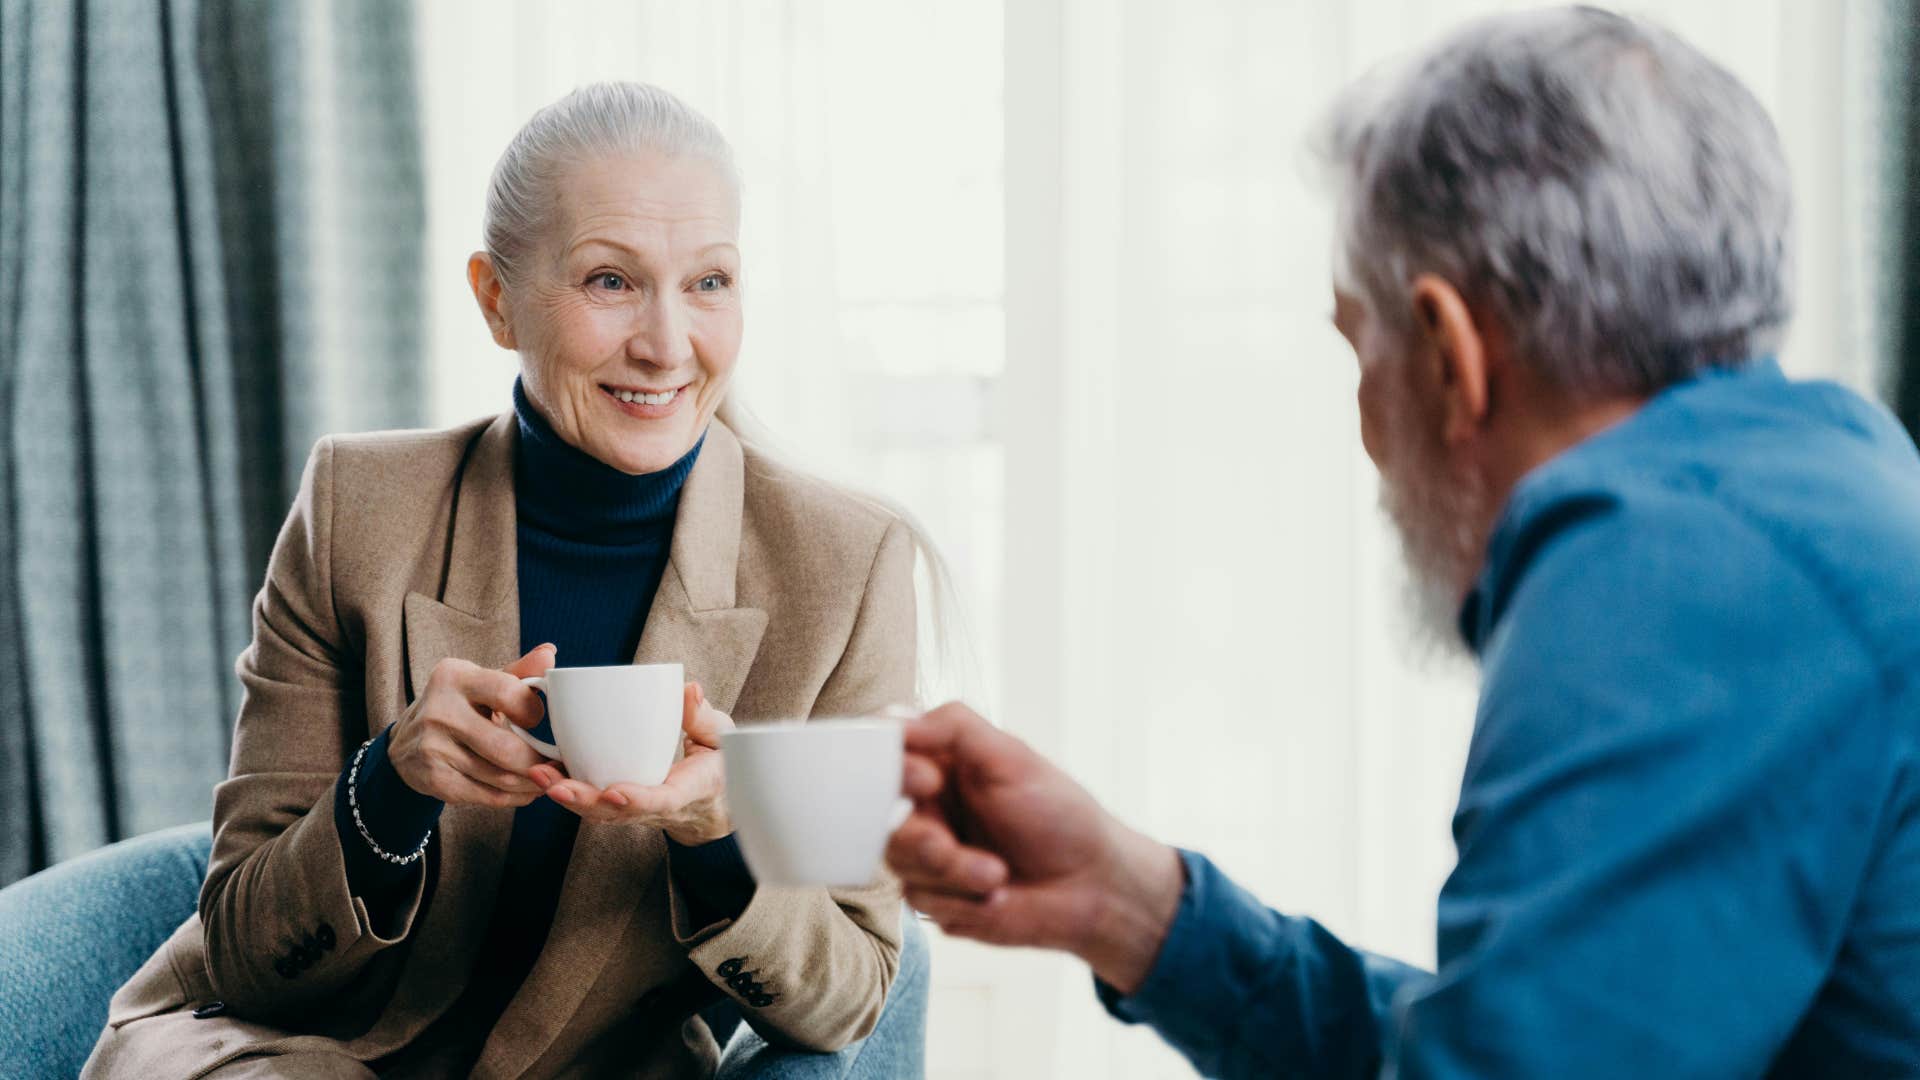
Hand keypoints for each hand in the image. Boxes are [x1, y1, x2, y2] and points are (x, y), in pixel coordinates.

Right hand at [386, 644, 555, 807]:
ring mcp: (433, 748)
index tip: (535, 719)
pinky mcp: (434, 779)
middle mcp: (440, 711)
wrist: (405, 744)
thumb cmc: (458, 707)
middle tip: (555, 763)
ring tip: (547, 778)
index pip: (508, 693)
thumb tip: (550, 653)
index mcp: (454, 677)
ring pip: (501, 777)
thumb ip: (519, 671)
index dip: (532, 710)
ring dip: (532, 783)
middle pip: (507, 748)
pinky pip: (487, 796)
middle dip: (539, 760)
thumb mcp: (482, 683)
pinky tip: (525, 791)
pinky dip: (514, 797)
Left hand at [530, 682, 736, 844]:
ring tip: (538, 775)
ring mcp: (639, 812)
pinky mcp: (623, 806)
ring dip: (568, 797)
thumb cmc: (719, 763)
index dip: (638, 799)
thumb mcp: (723, 738)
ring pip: (600, 813)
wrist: (715, 802)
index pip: (663, 801)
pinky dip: (569, 792)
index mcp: (692, 792)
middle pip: (619, 813)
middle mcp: (660, 809)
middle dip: (585, 801)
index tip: (614, 791)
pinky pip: (594, 804)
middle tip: (554, 784)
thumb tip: (689, 689)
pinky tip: (542, 773)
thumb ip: (703, 716)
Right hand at [886, 702, 1186, 994]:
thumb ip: (953, 727)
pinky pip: (919, 899)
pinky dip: (961, 900)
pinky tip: (997, 895)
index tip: (928, 780)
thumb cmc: (1060, 815)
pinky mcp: (936, 898)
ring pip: (898, 861)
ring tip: (997, 874)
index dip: (891, 769)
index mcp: (940, 763)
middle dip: (919, 835)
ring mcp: (928, 853)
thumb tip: (894, 722)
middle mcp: (927, 806)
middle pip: (878, 816)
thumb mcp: (1011, 757)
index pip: (884, 755)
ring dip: (951, 871)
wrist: (1092, 887)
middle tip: (947, 845)